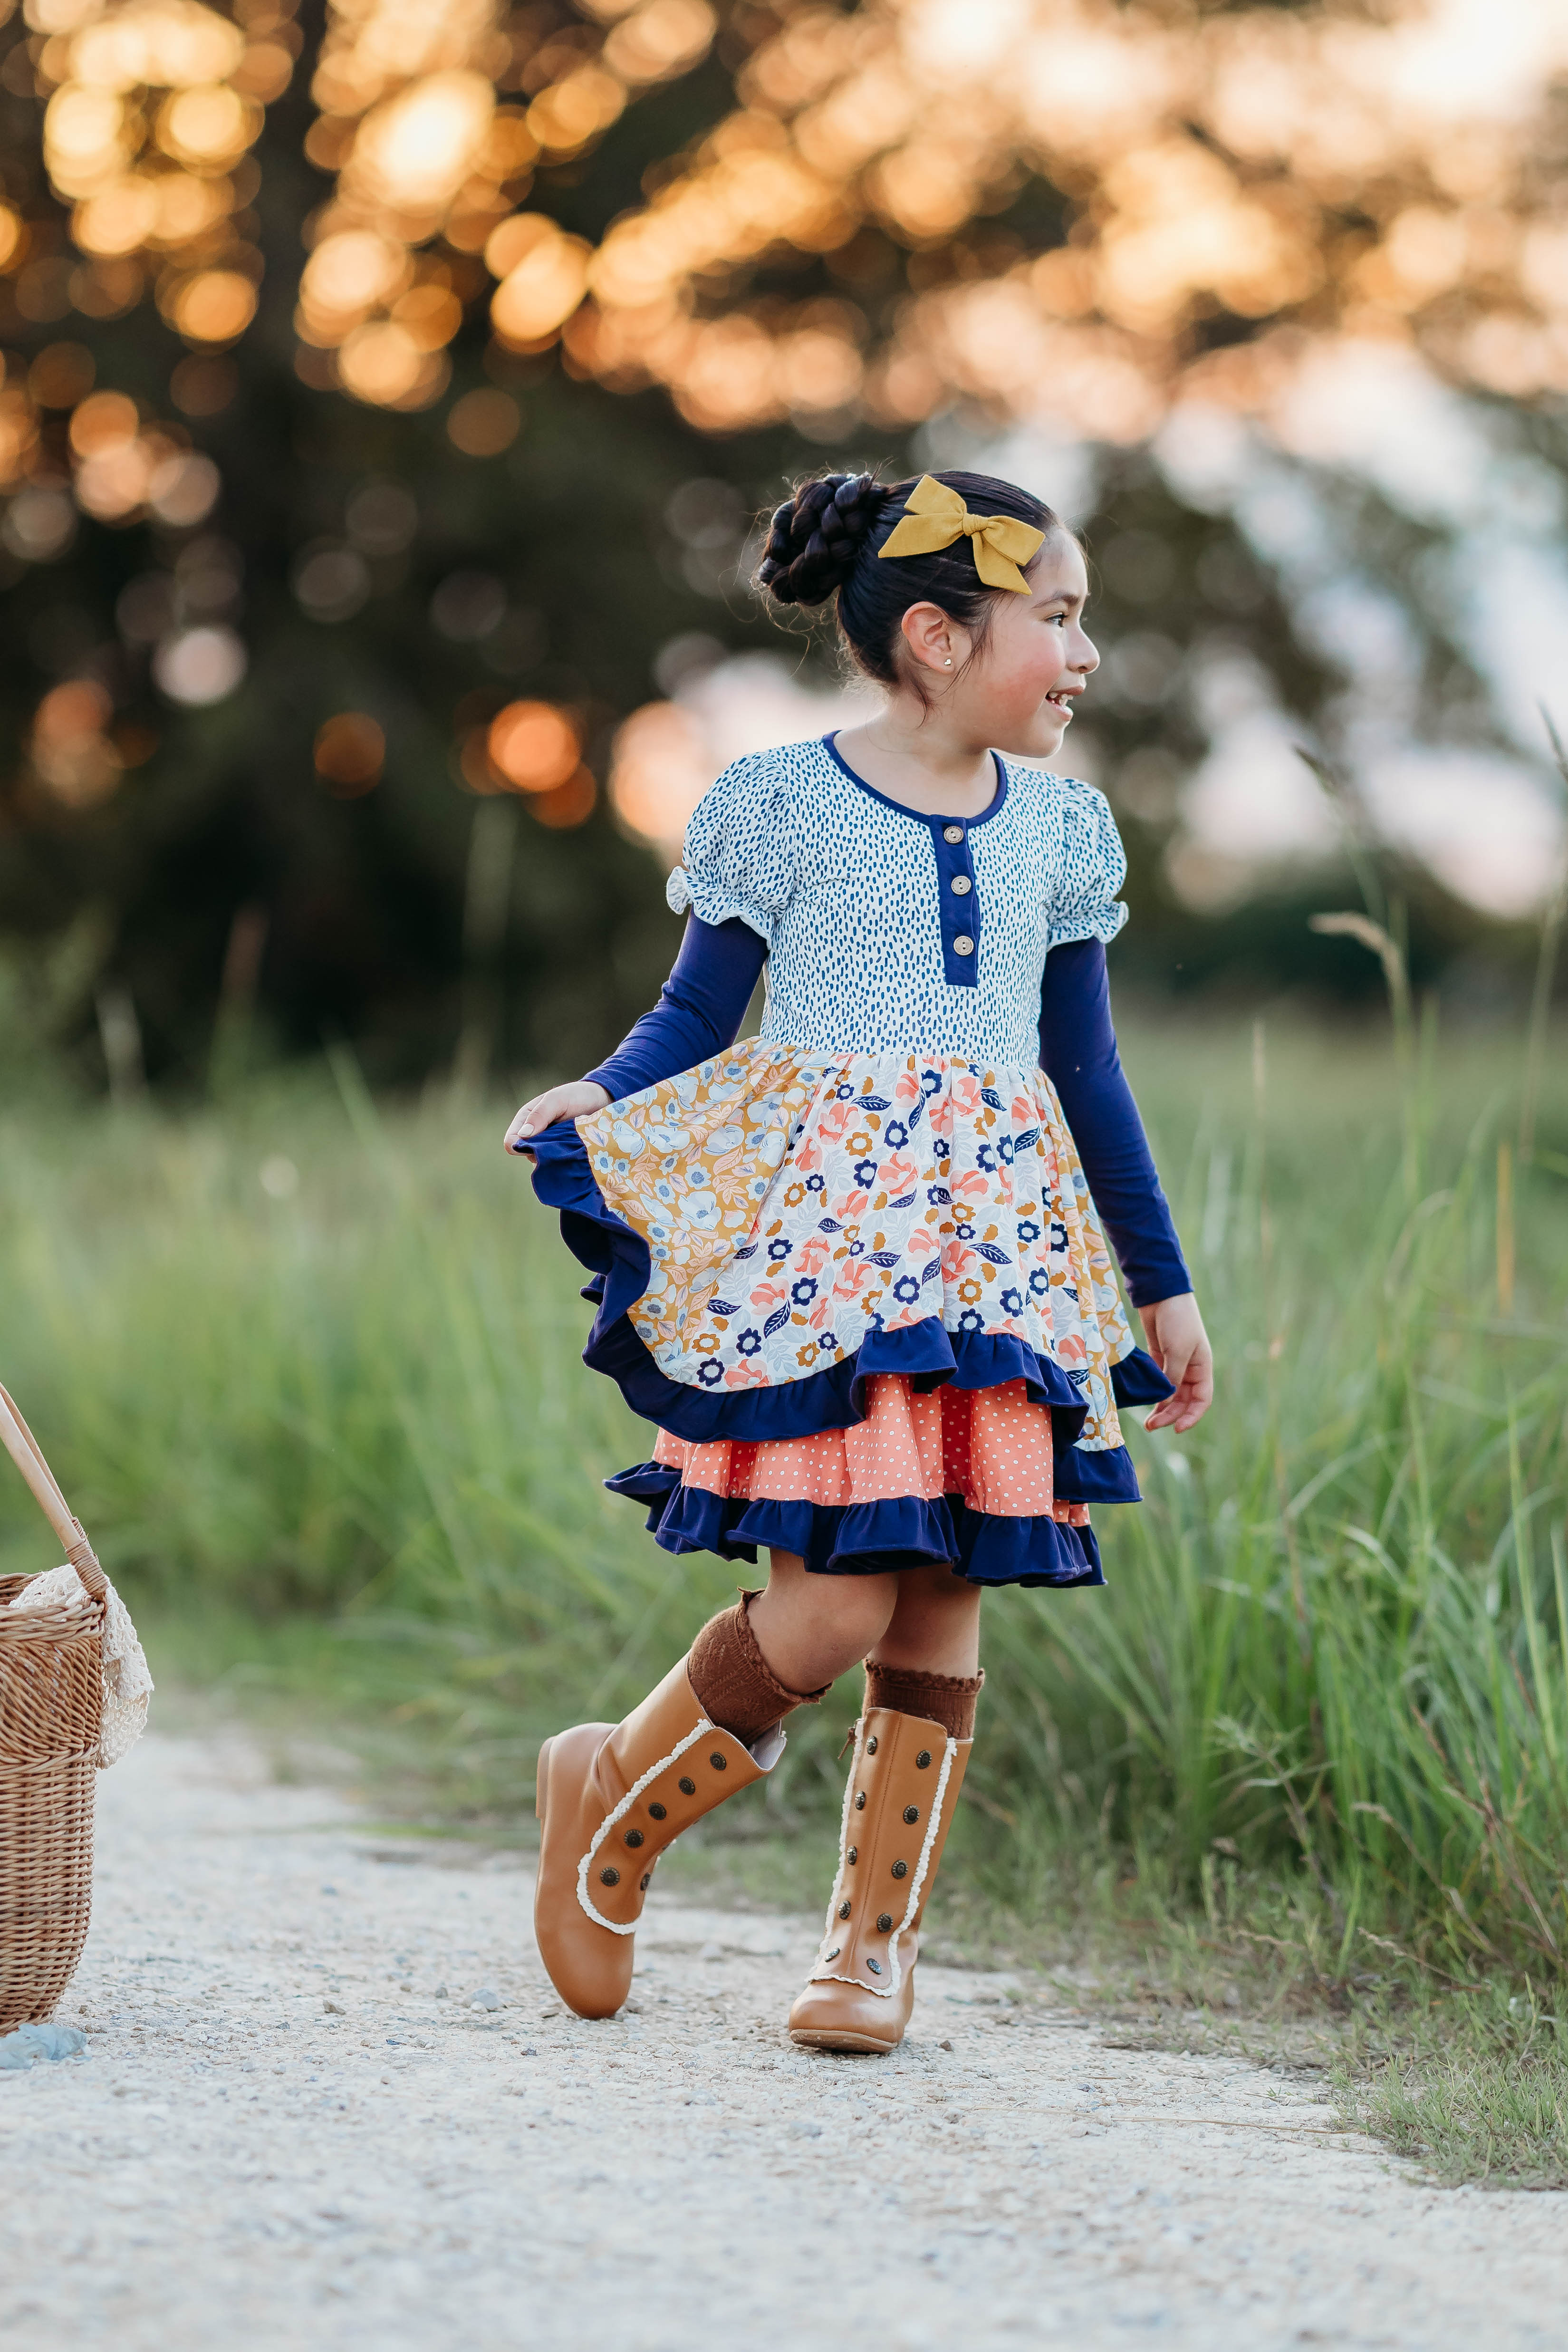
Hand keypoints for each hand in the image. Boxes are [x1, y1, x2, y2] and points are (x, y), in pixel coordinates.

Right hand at [504, 1081, 610, 1155]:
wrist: (600, 1101)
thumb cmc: (576, 1095)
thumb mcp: (557, 1099)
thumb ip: (540, 1114)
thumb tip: (523, 1135)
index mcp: (525, 1120)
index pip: (511, 1142)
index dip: (520, 1146)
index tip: (539, 1142)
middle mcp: (534, 1136)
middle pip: (528, 1155)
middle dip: (542, 1152)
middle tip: (562, 1140)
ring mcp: (549, 1147)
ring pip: (543, 1163)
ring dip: (555, 1157)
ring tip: (572, 1143)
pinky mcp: (563, 1155)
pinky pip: (558, 1165)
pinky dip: (565, 1161)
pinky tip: (576, 1152)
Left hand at [1137, 1293, 1212, 1432]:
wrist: (1161, 1294)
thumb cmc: (1177, 1321)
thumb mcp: (1177, 1351)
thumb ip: (1172, 1377)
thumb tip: (1166, 1401)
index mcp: (1202, 1367)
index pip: (1201, 1400)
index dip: (1191, 1416)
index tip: (1177, 1429)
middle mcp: (1189, 1369)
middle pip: (1182, 1400)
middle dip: (1170, 1415)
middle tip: (1151, 1426)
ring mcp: (1173, 1363)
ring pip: (1169, 1394)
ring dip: (1160, 1408)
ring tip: (1147, 1422)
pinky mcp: (1158, 1357)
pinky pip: (1157, 1381)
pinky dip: (1152, 1392)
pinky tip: (1143, 1400)